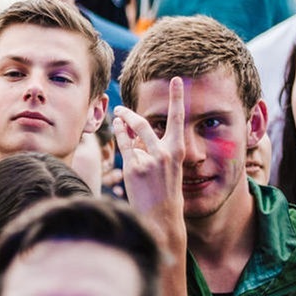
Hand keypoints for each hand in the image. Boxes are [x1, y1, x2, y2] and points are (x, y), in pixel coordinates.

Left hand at [110, 77, 187, 256]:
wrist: (161, 215)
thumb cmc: (164, 190)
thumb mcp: (166, 166)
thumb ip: (152, 147)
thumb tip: (133, 130)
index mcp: (178, 150)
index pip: (179, 118)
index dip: (178, 97)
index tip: (178, 79)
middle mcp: (165, 152)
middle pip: (144, 122)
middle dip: (130, 113)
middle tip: (120, 108)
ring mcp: (149, 159)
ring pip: (132, 131)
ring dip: (122, 121)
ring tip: (117, 115)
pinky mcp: (134, 167)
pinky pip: (123, 144)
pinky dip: (118, 134)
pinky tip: (116, 126)